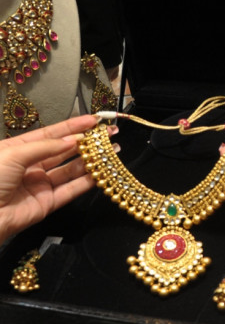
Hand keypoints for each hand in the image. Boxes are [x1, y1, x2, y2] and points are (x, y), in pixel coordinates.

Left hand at [0, 114, 100, 242]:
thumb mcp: (13, 154)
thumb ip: (45, 146)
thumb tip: (72, 140)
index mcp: (18, 150)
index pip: (50, 134)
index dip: (72, 126)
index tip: (93, 120)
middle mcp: (30, 166)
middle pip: (63, 151)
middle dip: (86, 143)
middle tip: (108, 135)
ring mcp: (40, 185)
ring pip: (70, 170)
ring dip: (91, 161)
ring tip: (112, 151)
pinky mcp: (47, 203)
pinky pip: (71, 190)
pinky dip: (87, 182)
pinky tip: (102, 173)